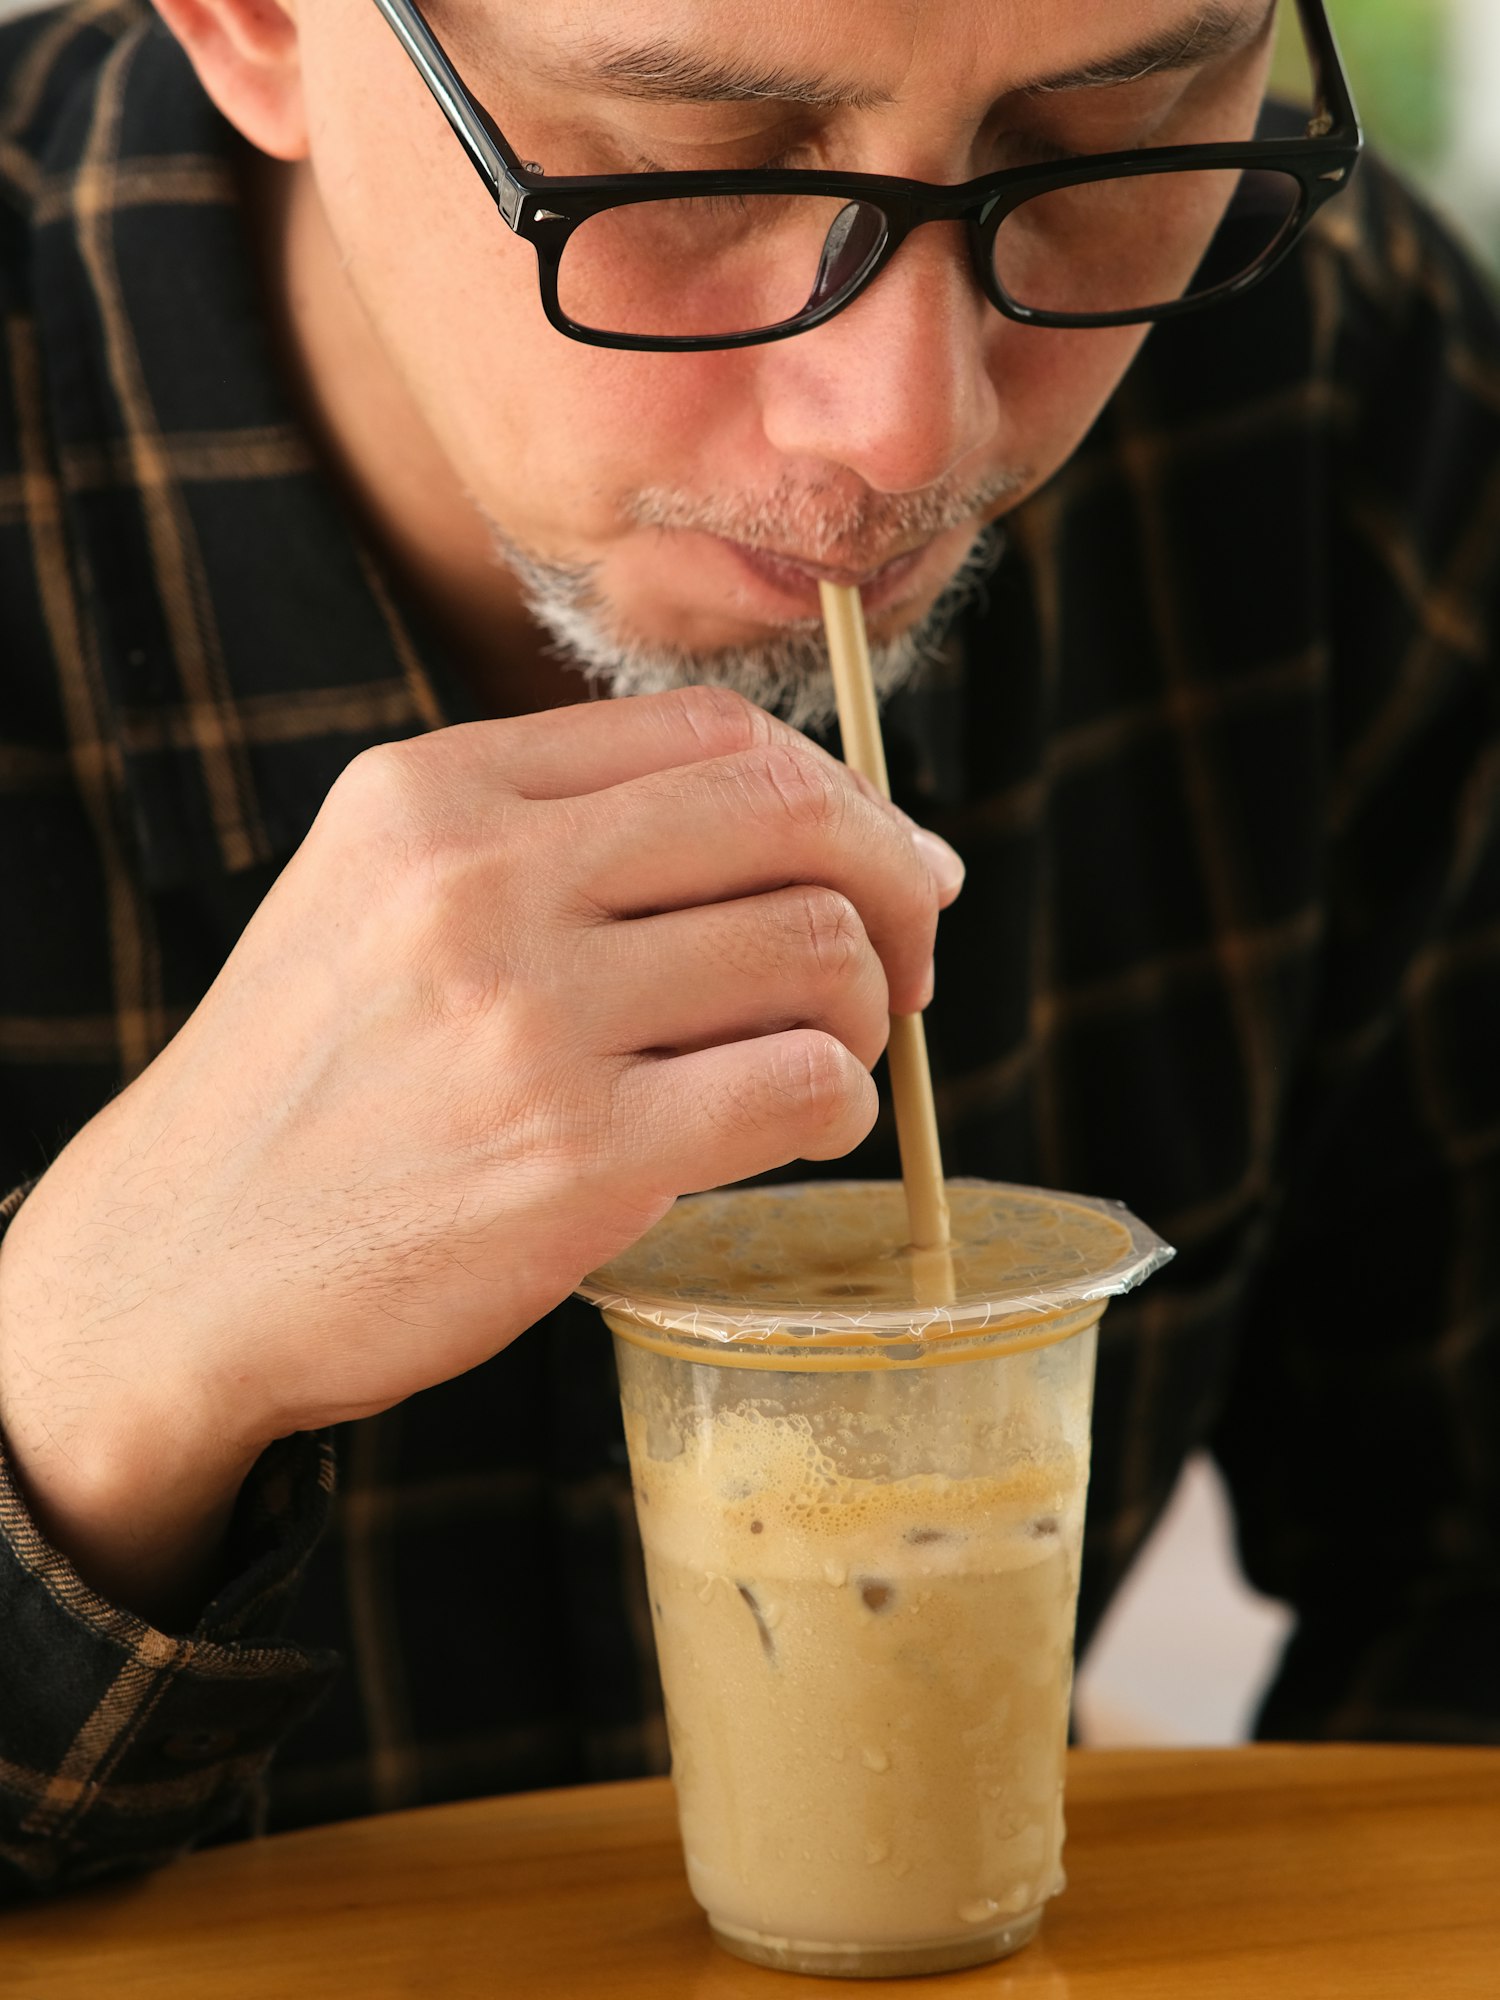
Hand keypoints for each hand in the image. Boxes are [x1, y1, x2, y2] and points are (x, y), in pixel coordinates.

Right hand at [0, 688, 960, 1613]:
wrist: (179, 1264)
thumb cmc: (312, 1085)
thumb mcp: (377, 896)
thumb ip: (547, 837)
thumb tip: (792, 823)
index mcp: (433, 793)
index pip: (709, 733)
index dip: (832, 790)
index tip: (874, 859)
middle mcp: (480, 879)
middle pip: (788, 814)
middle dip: (894, 881)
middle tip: (915, 953)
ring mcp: (527, 1016)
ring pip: (816, 948)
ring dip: (867, 1011)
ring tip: (827, 1059)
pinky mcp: (575, 1156)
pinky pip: (801, 1084)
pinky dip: (841, 1104)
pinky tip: (804, 1126)